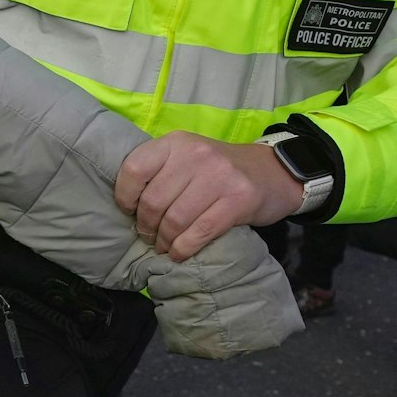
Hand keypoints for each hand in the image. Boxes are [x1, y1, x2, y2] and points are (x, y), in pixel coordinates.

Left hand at [113, 132, 304, 260]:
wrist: (271, 171)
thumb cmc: (218, 170)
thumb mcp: (187, 157)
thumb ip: (160, 171)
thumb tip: (126, 205)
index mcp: (176, 142)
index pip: (134, 169)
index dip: (125, 196)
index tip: (129, 211)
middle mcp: (196, 155)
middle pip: (154, 201)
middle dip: (146, 226)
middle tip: (148, 236)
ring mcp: (219, 176)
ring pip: (175, 220)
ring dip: (164, 241)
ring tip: (163, 246)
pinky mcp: (238, 200)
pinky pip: (199, 232)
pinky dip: (184, 248)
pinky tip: (179, 253)